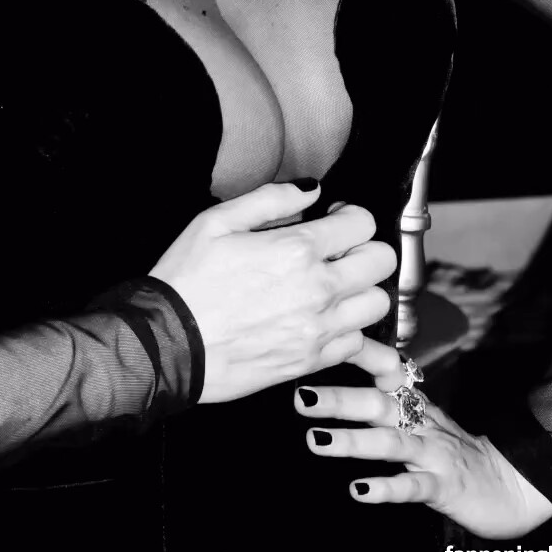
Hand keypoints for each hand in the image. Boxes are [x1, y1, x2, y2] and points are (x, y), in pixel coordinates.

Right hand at [150, 186, 395, 404]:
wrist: (169, 345)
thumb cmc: (187, 281)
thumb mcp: (217, 221)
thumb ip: (271, 198)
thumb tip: (311, 190)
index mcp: (297, 249)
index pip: (362, 222)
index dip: (349, 213)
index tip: (332, 218)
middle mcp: (318, 290)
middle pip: (382, 261)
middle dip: (364, 246)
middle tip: (338, 249)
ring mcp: (319, 330)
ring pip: (378, 304)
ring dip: (362, 288)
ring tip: (335, 284)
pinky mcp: (312, 362)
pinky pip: (359, 343)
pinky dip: (350, 329)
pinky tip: (328, 319)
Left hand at [294, 340, 551, 538]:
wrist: (512, 486)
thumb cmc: (454, 450)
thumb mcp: (421, 419)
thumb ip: (386, 399)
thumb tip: (340, 379)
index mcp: (415, 403)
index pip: (386, 368)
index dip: (358, 352)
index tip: (324, 337)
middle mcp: (422, 422)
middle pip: (379, 404)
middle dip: (339, 399)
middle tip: (302, 396)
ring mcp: (434, 454)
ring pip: (392, 443)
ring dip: (353, 441)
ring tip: (316, 441)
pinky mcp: (445, 487)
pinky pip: (414, 487)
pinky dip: (387, 488)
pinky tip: (360, 490)